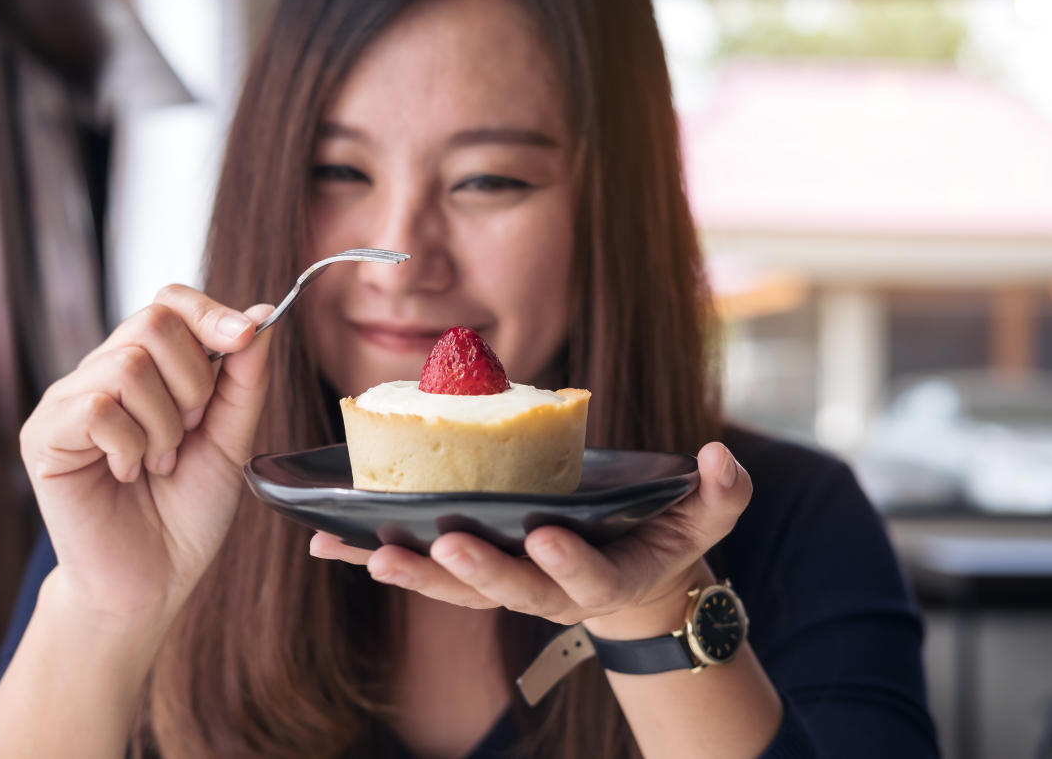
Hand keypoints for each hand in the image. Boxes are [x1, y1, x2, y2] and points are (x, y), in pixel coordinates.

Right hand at [18, 285, 274, 634]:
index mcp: (148, 368)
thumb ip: (244, 378)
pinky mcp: (45, 434)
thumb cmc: (187, 513)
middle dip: (194, 382)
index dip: (209, 313)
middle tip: (189, 434)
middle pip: (154, 322)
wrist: (151, 582)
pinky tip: (126, 474)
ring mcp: (70, 401)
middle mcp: (103, 373)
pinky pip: (99, 407)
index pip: (170, 302)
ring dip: (164, 424)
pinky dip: (130, 445)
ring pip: (130, 364)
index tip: (245, 337)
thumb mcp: (231, 438)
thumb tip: (260, 312)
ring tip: (157, 463)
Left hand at [309, 442, 751, 638]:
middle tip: (445, 544)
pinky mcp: (472, 571)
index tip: (549, 535)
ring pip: (456, 588)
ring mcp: (506, 584)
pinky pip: (422, 569)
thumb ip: (719, 495)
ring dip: (412, 573)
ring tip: (368, 554)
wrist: (627, 570)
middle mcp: (548, 592)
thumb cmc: (661, 533)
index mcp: (604, 580)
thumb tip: (722, 459)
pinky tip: (330, 543)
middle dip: (478, 571)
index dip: (569, 562)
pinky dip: (376, 558)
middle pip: (511, 592)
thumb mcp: (701, 516)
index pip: (588, 580)